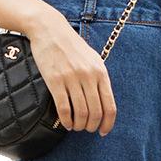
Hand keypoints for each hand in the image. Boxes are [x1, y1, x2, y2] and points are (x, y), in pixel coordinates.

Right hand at [27, 5, 116, 135]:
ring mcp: (72, 78)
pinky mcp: (55, 81)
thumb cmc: (72, 46)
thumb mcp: (92, 59)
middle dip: (92, 127)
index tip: (103, 132)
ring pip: (81, 114)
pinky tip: (66, 123)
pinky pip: (64, 109)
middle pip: (95, 113)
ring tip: (75, 126)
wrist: (50, 29)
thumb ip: (99, 79)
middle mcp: (88, 76)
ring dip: (79, 125)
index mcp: (100, 72)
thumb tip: (104, 103)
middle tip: (86, 129)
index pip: (110, 106)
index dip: (108, 124)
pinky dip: (66, 121)